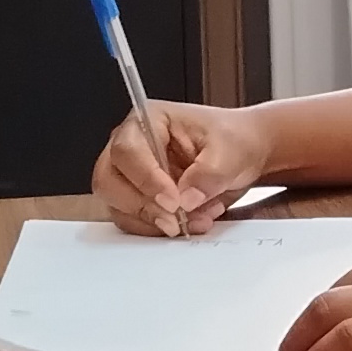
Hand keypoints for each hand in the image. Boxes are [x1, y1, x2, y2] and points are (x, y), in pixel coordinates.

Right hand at [95, 98, 273, 237]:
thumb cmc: (231, 140)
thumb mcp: (230, 150)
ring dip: (152, 222)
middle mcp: (132, 147)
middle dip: (142, 206)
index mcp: (149, 121)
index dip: (146, 178)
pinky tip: (189, 223)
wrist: (242, 155)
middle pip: (108, 181)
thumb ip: (208, 174)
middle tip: (175, 219)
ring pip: (117, 206)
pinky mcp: (138, 199)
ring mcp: (131, 175)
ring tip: (192, 221)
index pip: (128, 150)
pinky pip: (133, 221)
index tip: (173, 200)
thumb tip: (186, 199)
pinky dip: (157, 230)